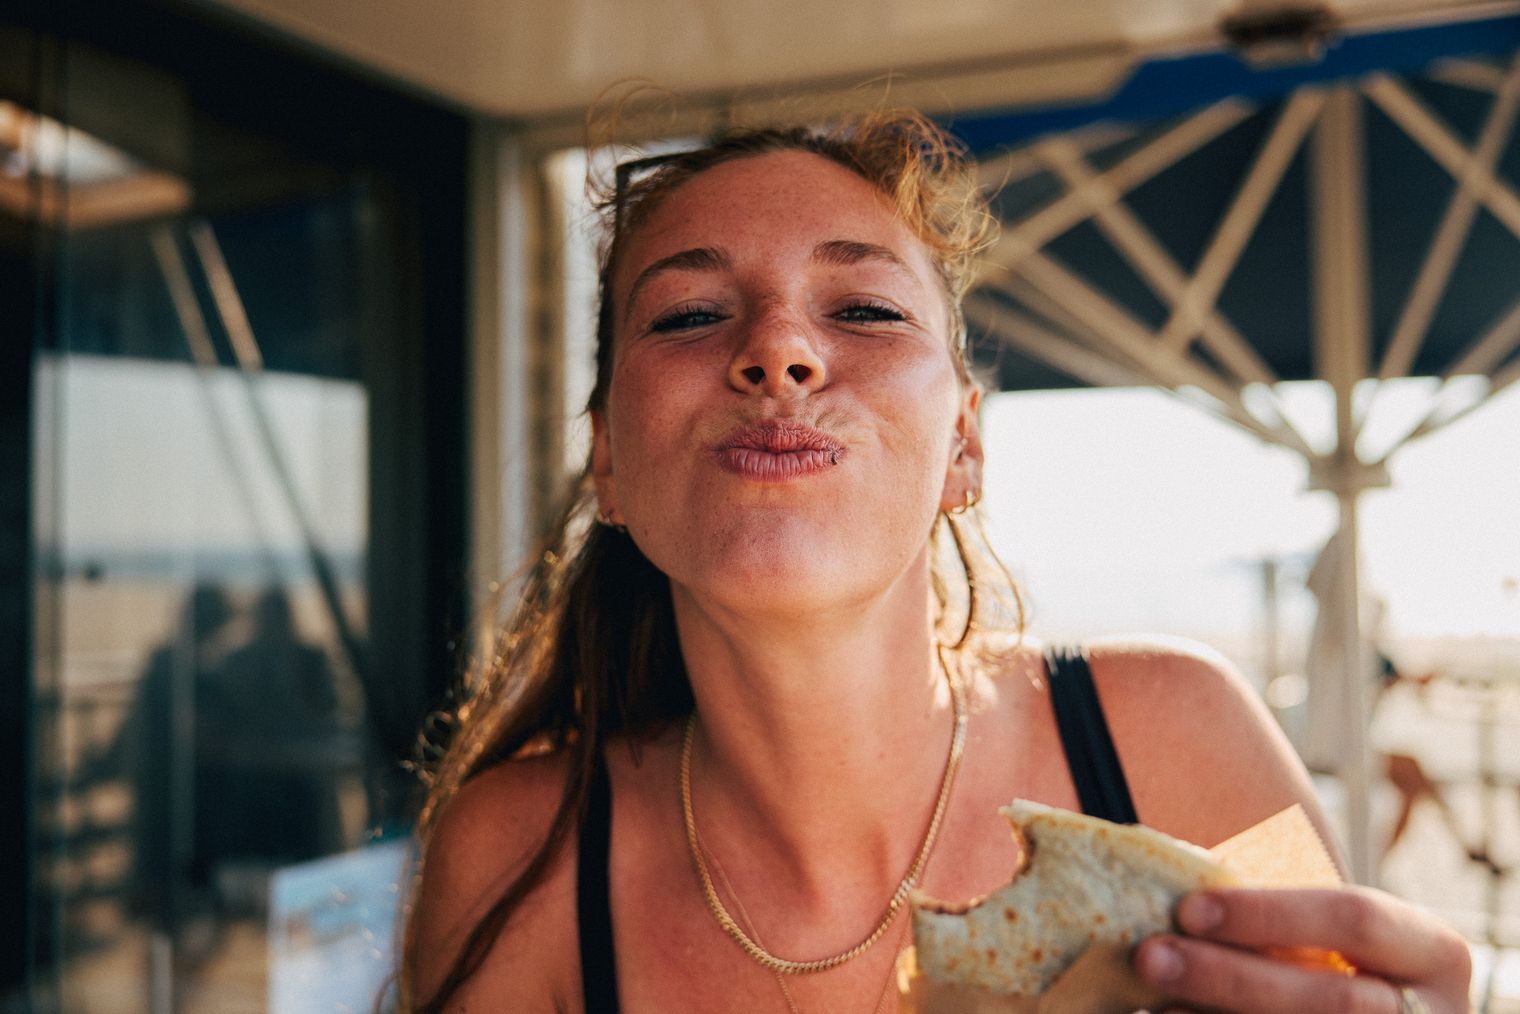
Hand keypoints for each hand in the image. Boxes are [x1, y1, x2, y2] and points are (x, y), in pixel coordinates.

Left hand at [1132, 887, 1470, 1012]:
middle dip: (1230, 978)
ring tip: (1152, 1003)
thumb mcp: (1326, 929)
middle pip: (1330, 1000)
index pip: (1356, 919)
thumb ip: (1275, 915)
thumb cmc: (1333, 959)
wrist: (1369, 1010)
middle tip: (1150, 955)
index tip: (1189, 907)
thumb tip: (1174, 895)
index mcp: (1431, 953)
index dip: (1270, 913)